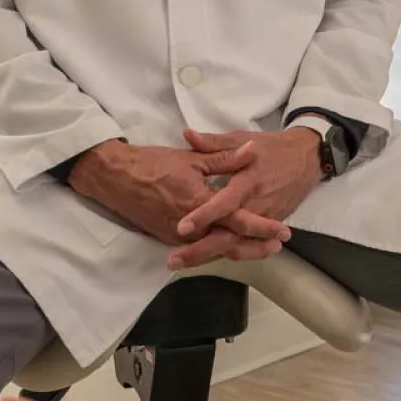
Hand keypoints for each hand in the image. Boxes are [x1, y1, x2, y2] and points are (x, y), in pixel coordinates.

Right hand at [68, 140, 289, 265]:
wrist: (117, 178)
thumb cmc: (154, 164)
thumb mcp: (192, 158)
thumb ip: (224, 158)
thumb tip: (251, 151)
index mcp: (200, 204)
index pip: (239, 220)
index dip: (262, 226)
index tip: (282, 231)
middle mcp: (192, 228)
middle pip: (231, 243)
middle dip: (256, 246)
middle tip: (278, 245)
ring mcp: (180, 237)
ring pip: (216, 249)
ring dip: (240, 249)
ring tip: (261, 249)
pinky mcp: (170, 239)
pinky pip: (200, 247)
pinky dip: (218, 247)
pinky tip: (230, 244)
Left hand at [170, 127, 323, 267]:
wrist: (306, 159)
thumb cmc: (271, 148)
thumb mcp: (242, 138)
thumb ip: (213, 142)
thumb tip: (187, 135)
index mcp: (247, 182)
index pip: (224, 204)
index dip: (204, 216)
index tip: (181, 227)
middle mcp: (256, 207)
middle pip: (228, 236)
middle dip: (201, 250)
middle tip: (174, 261)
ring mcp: (264, 221)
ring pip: (235, 247)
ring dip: (209, 257)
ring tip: (181, 264)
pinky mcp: (268, 228)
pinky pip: (246, 246)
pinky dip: (226, 255)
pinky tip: (206, 260)